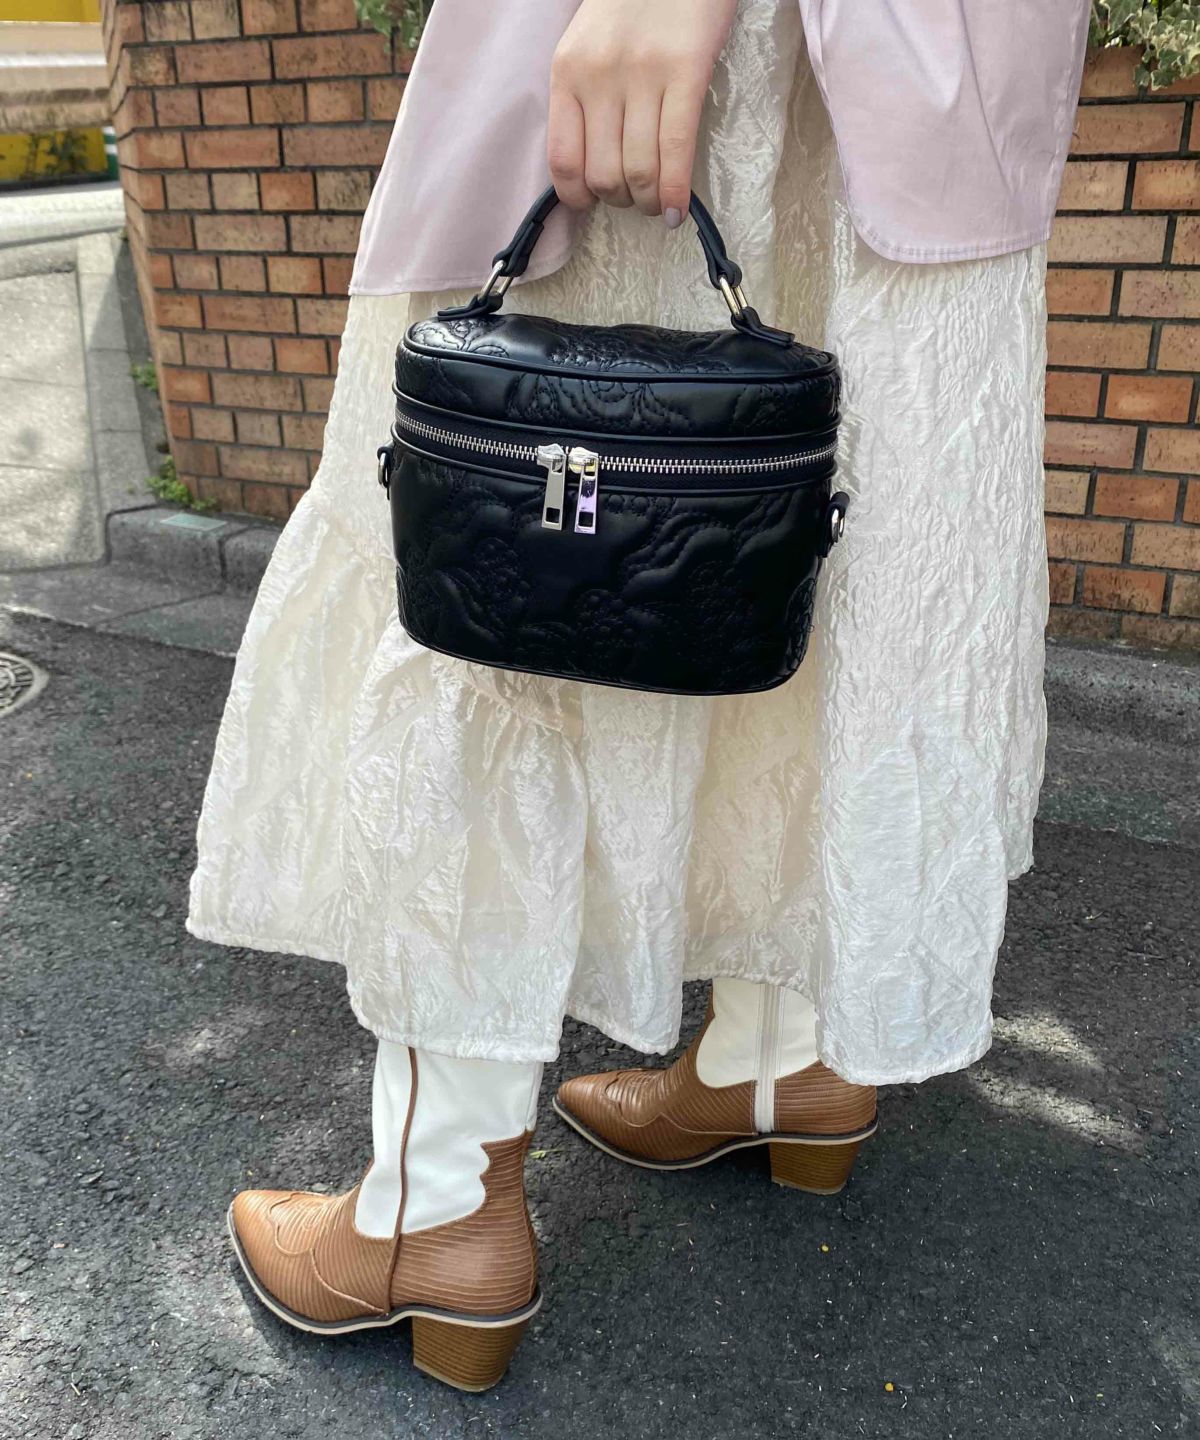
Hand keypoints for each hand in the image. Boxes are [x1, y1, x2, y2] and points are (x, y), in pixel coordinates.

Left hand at [548, 0, 737, 226]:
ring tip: (659, 202)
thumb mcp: (590, 48)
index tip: (593, 203)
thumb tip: (593, 168)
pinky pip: (676, 151)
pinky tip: (680, 210)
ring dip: (651, 202)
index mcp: (567, 72)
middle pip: (603, 174)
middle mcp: (599, 77)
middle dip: (621, 201)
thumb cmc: (634, 6)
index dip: (578, 197)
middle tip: (636, 197)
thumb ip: (585, 99)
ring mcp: (642, 75)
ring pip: (639, 171)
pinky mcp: (685, 72)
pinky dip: (677, 192)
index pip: (563, 159)